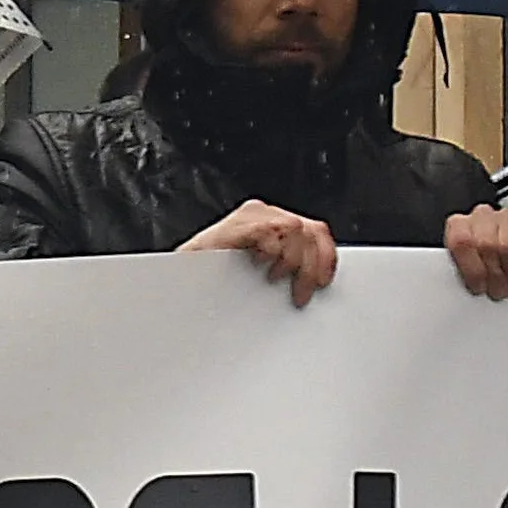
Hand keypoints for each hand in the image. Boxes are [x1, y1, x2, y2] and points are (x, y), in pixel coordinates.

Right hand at [184, 198, 341, 305]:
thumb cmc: (216, 283)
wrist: (181, 285)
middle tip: (300, 292)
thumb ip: (288, 265)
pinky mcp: (236, 224)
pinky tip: (261, 264)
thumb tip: (316, 279)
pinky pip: (270, 230)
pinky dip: (271, 250)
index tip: (323, 282)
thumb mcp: (262, 273)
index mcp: (274, 224)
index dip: (326, 257)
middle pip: (311, 230)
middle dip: (311, 266)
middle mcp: (264, 215)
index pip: (316, 231)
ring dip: (292, 261)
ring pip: (296, 229)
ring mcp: (249, 217)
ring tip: (275, 278)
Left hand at [443, 205, 507, 301]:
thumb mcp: (473, 274)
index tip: (480, 287)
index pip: (461, 241)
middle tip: (499, 290)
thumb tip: (470, 289)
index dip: (473, 269)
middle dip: (495, 275)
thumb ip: (465, 275)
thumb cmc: (493, 268)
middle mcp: (482, 216)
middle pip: (486, 245)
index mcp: (460, 226)